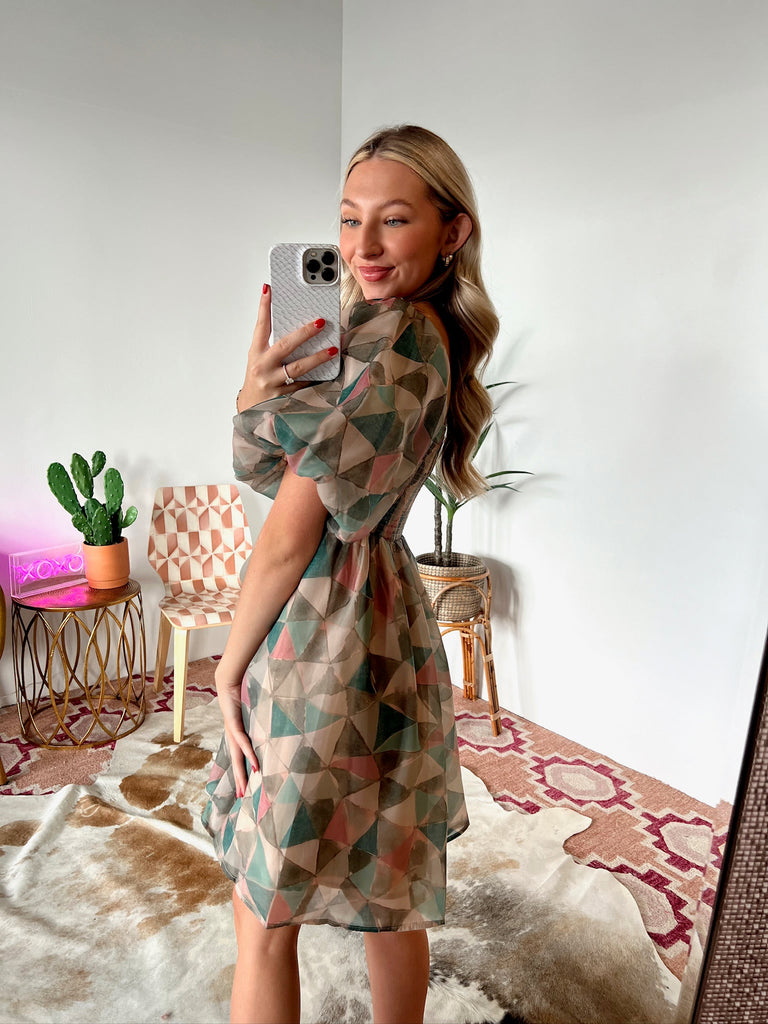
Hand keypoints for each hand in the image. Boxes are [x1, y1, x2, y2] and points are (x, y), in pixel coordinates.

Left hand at [214, 664, 258, 798]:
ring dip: (242, 774)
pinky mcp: (234, 722)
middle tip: (242, 798)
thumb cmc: (243, 691)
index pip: (240, 757)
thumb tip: (274, 725)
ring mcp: (232, 730)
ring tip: (245, 789)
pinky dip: (249, 752)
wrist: (230, 678)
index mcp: (237, 734)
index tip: (245, 787)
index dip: (242, 772)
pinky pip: (243, 740)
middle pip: (236, 762)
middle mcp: (233, 735)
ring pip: (237, 757)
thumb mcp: (253, 710)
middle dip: (240, 780)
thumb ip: (260, 719)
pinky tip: (255, 764)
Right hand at [237, 285, 338, 410]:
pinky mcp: (285, 397)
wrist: (252, 412)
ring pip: (298, 368)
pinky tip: (330, 371)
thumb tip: (297, 326)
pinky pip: (305, 384)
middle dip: (304, 333)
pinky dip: (317, 377)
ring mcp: (274, 383)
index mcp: (256, 354)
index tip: (269, 290)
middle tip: (320, 322)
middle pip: (285, 346)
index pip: (261, 326)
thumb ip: (273, 345)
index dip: (264, 307)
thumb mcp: (260, 360)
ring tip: (333, 350)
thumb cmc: (259, 381)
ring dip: (317, 358)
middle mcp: (263, 367)